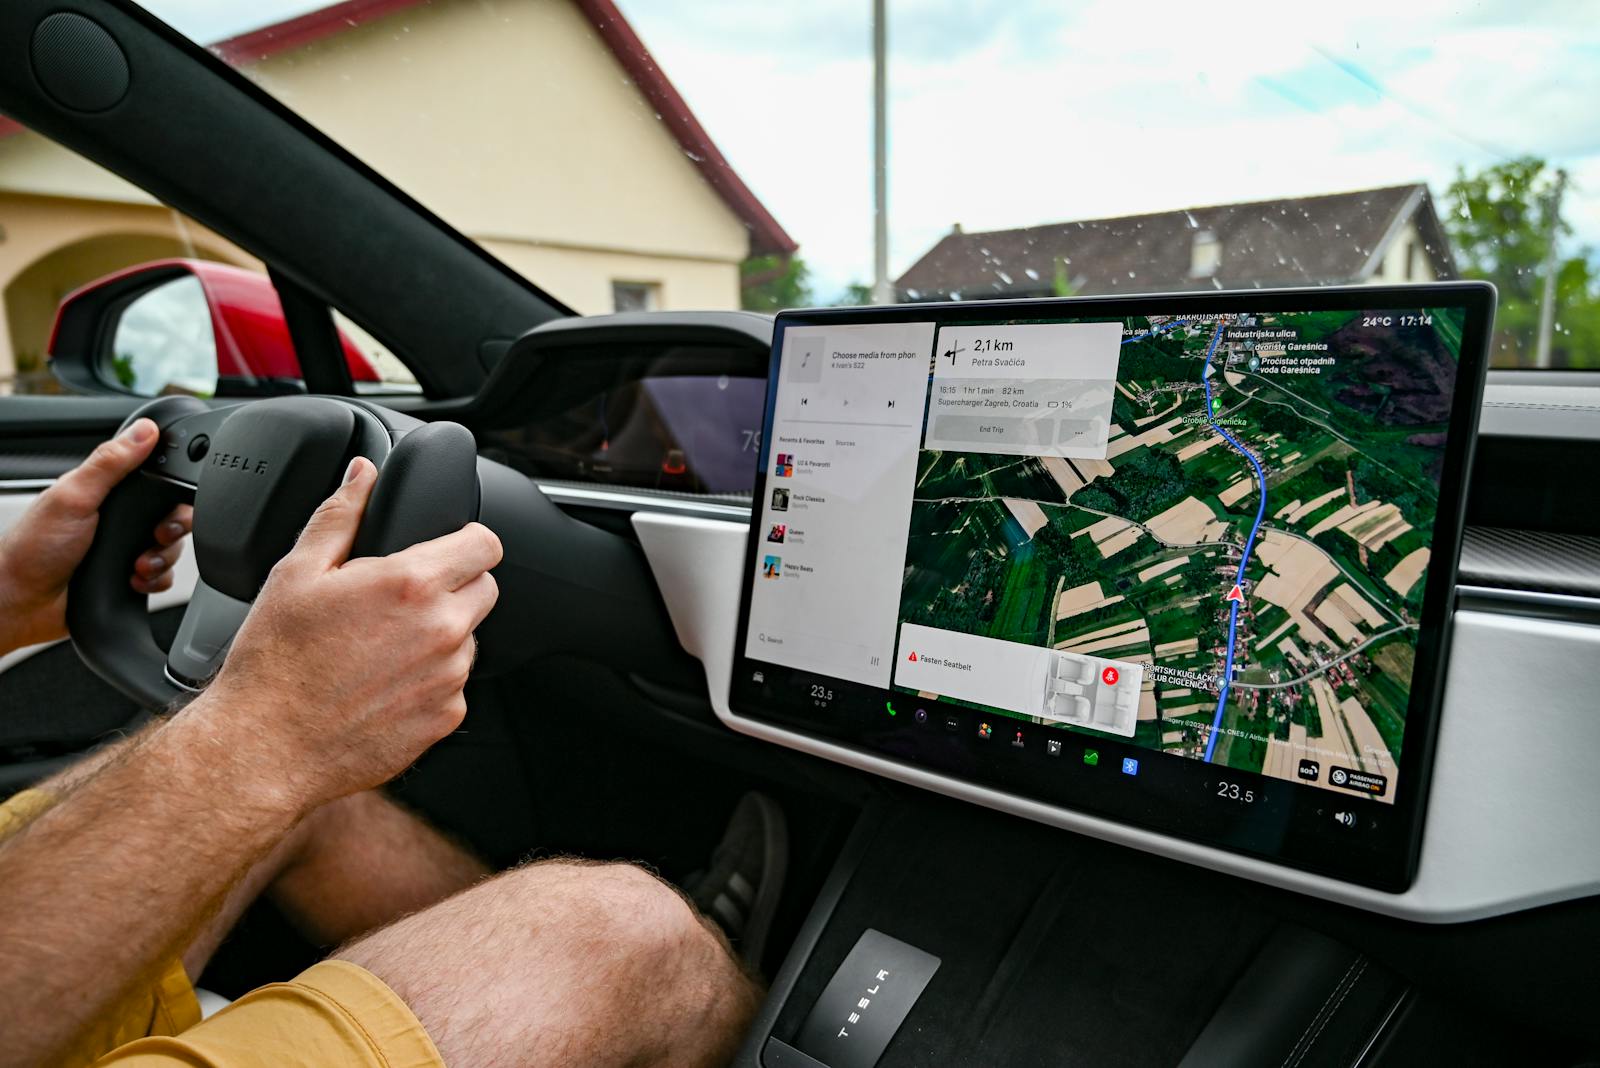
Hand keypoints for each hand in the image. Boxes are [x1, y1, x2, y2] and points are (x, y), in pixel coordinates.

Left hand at [0, 419, 193, 655]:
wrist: (23, 604)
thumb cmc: (33, 550)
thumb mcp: (73, 497)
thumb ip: (110, 463)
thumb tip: (144, 431)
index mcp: (104, 492)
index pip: (155, 480)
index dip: (172, 489)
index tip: (170, 502)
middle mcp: (117, 519)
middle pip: (171, 515)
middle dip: (171, 530)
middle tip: (156, 536)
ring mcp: (124, 547)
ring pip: (171, 548)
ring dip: (161, 559)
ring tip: (137, 566)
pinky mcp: (129, 575)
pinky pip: (162, 576)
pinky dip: (156, 580)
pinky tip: (134, 580)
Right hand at [202, 457, 500, 809]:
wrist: (266, 747)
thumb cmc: (275, 662)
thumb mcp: (296, 572)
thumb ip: (341, 514)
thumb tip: (363, 474)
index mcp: (411, 584)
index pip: (486, 544)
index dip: (468, 540)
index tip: (450, 546)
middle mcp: (442, 629)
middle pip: (485, 588)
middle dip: (454, 586)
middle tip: (402, 599)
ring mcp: (449, 677)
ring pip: (470, 638)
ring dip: (441, 635)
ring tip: (383, 646)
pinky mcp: (446, 718)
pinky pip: (454, 685)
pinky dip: (430, 680)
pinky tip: (384, 683)